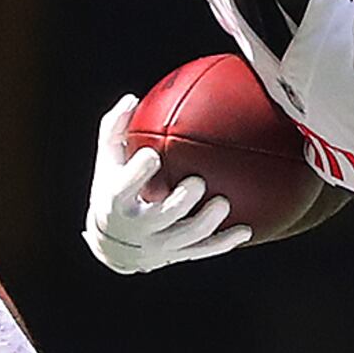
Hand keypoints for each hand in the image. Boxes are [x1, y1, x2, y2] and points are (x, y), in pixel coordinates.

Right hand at [83, 94, 252, 274]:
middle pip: (160, 217)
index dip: (137, 174)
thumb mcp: (107, 162)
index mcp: (116, 203)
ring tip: (223, 203)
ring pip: (186, 238)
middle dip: (179, 202)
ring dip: (207, 223)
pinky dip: (225, 243)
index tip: (152, 155)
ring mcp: (159, 245)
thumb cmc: (114, 188)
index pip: (122, 190)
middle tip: (197, 182)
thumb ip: (115, 130)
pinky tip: (246, 231)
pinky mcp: (177, 255)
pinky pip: (204, 250)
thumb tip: (132, 98)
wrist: (113, 244)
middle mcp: (138, 227)